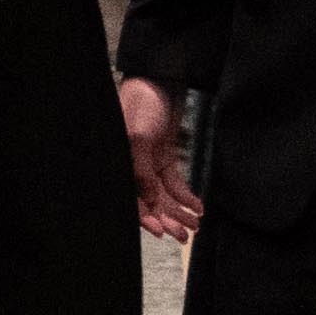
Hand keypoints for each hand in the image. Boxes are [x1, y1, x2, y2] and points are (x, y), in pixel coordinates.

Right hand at [119, 76, 200, 237]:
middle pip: (148, 202)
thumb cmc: (141, 103)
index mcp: (119, 163)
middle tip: (184, 236)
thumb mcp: (139, 137)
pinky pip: (172, 182)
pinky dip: (185, 195)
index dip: (145, 219)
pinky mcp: (162, 156)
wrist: (160, 78)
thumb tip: (151, 202)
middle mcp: (131, 166)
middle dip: (167, 220)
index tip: (162, 232)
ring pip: (162, 196)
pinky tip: (197, 206)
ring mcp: (147, 162)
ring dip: (178, 211)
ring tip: (194, 225)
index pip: (130, 200)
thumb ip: (142, 171)